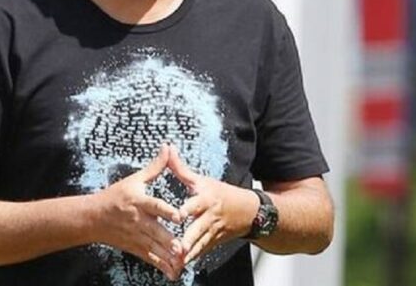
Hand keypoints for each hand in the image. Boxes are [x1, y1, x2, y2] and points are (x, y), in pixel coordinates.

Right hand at [93, 144, 184, 279]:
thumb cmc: (116, 196)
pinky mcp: (135, 247)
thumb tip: (168, 147)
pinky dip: (161, 266)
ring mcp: (136, 236)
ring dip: (168, 257)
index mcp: (139, 201)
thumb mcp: (134, 179)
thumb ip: (155, 167)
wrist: (93, 218)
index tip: (180, 216)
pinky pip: (149, 258)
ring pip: (154, 248)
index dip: (167, 211)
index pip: (155, 206)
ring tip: (182, 263)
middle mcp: (138, 220)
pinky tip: (174, 273)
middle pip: (155, 231)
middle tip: (183, 248)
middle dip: (169, 241)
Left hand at [167, 146, 259, 264]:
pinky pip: (202, 252)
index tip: (177, 216)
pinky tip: (181, 267)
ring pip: (200, 244)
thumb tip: (167, 149)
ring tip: (177, 262)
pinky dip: (193, 259)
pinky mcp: (213, 243)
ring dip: (189, 253)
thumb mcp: (202, 180)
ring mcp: (213, 231)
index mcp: (206, 199)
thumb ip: (181, 168)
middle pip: (197, 229)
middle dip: (188, 239)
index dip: (186, 210)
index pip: (195, 204)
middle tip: (178, 247)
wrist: (248, 211)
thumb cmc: (220, 193)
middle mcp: (210, 216)